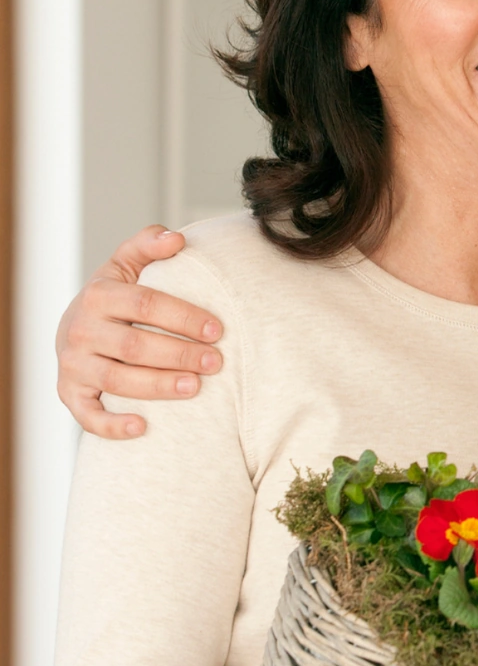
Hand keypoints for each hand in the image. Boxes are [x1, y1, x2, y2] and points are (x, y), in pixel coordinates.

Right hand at [56, 226, 222, 437]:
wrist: (76, 329)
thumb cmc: (114, 298)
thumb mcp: (126, 265)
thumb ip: (148, 245)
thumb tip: (176, 238)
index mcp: (98, 295)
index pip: (145, 304)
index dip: (184, 317)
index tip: (218, 329)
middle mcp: (81, 330)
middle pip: (134, 346)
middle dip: (179, 354)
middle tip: (216, 361)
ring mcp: (74, 365)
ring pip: (117, 380)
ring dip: (158, 386)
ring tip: (195, 387)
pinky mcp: (70, 394)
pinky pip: (88, 416)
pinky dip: (112, 425)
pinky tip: (143, 427)